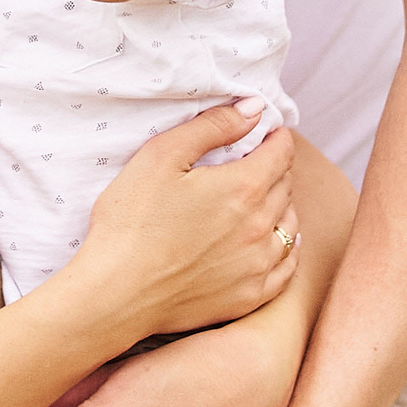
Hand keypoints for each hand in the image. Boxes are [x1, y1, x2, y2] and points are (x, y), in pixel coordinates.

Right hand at [62, 102, 297, 340]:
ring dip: (282, 205)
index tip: (269, 133)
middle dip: (276, 168)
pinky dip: (287, 248)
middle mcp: (261, 227)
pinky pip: (286, 268)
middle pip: (285, 186)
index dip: (276, 138)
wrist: (116, 293)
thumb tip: (254, 109)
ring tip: (266, 197)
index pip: (281, 154)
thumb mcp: (162, 156)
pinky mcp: (249, 297)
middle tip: (260, 161)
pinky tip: (280, 242)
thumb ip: (211, 127)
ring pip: (290, 225)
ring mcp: (258, 266)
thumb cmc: (131, 221)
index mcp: (243, 188)